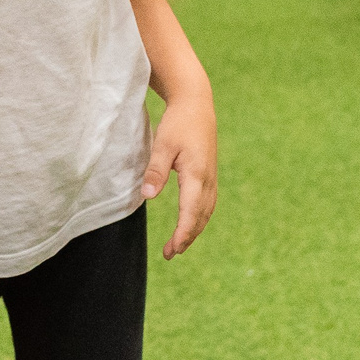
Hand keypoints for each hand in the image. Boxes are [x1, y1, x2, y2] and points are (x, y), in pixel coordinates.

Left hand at [140, 89, 216, 259]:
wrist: (197, 105)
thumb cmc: (178, 123)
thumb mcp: (163, 145)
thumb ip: (155, 171)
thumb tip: (147, 196)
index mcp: (197, 174)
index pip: (191, 212)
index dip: (183, 233)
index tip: (173, 249)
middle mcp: (208, 180)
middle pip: (200, 217)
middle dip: (187, 237)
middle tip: (170, 254)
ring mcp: (211, 178)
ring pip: (206, 212)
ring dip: (193, 230)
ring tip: (177, 246)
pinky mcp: (209, 175)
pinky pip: (207, 204)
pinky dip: (198, 219)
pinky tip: (190, 225)